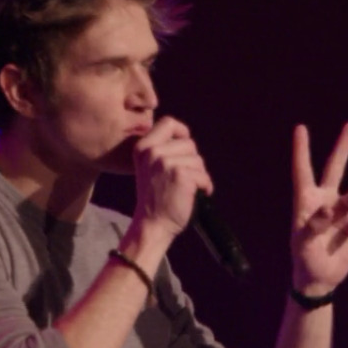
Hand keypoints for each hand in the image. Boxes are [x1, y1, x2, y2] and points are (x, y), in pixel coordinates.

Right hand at [132, 116, 213, 242]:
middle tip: (184, 179)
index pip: (168, 123)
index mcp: (143, 148)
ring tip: (187, 189)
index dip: (182, 131)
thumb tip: (185, 138)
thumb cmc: (155, 199)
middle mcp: (152, 152)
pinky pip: (203, 176)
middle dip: (193, 161)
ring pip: (198, 160)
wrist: (152, 224)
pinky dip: (204, 187)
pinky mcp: (180, 175)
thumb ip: (162, 150)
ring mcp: (165, 162)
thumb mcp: (150, 167)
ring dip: (199, 176)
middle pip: (189, 143)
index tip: (185, 143)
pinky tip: (194, 195)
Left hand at [291, 122, 347, 295]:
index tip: (300, 128)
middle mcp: (325, 201)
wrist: (321, 279)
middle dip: (343, 147)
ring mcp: (342, 212)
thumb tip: (330, 208)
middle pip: (335, 169)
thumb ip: (314, 224)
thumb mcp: (303, 243)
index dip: (302, 150)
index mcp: (306, 202)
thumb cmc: (304, 260)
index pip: (303, 171)